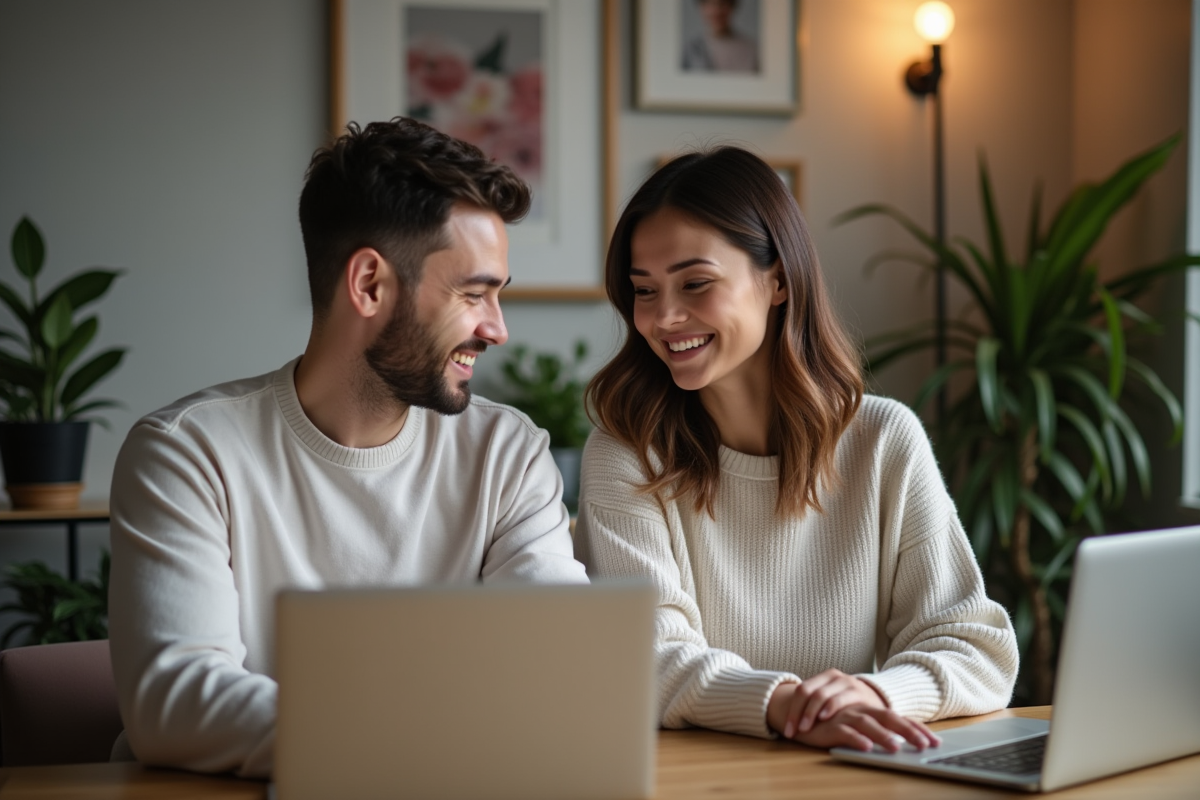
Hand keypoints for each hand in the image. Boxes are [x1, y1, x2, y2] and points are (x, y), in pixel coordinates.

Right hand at [767, 678, 939, 751]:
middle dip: (908, 731)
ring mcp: (846, 715)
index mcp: (871, 710)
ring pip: (868, 723)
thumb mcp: (857, 725)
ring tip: (896, 748)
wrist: (800, 713)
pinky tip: (866, 747)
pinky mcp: (830, 724)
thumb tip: (901, 744)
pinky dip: (856, 739)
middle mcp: (861, 709)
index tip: (936, 743)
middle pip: (889, 717)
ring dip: (883, 736)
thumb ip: (876, 731)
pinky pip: (845, 731)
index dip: (917, 729)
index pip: (899, 718)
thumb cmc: (832, 721)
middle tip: (925, 745)